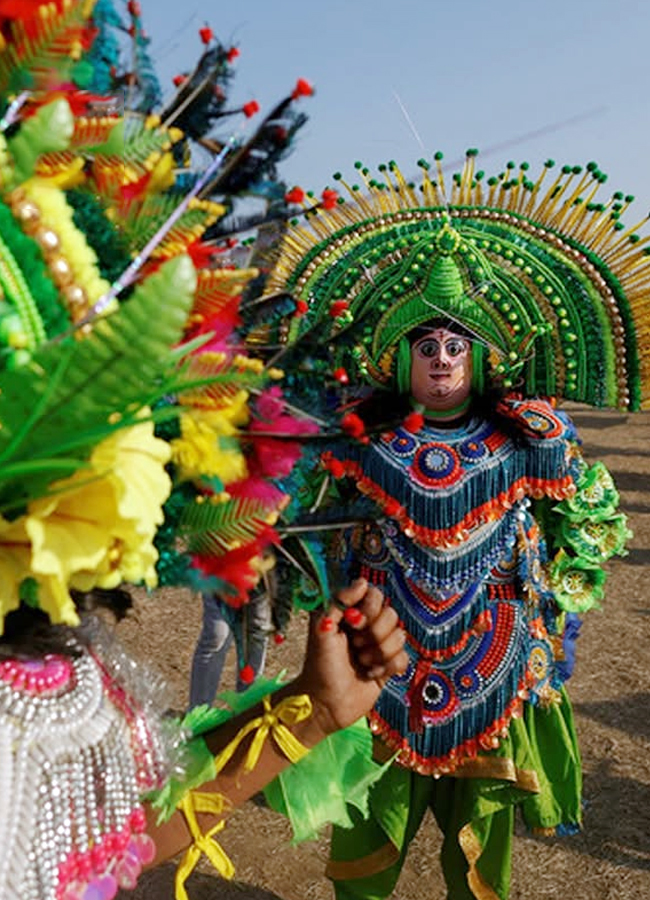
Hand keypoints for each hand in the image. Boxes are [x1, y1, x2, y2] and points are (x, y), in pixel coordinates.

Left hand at [293, 578, 406, 740]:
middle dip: (374, 634)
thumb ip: (340, 601)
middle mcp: (366, 627)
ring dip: (379, 653)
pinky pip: (404, 658)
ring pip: (399, 636)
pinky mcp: (388, 666)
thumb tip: (362, 581)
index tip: (353, 621)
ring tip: (361, 662)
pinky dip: (388, 668)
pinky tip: (371, 674)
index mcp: (350, 613)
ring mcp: (379, 646)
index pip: (375, 595)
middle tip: (355, 647)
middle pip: (391, 614)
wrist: (325, 704)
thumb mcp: (323, 628)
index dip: (369, 608)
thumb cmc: (319, 665)